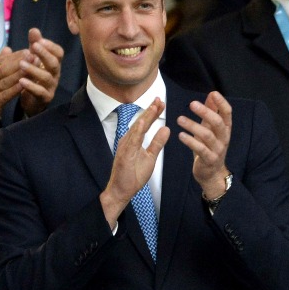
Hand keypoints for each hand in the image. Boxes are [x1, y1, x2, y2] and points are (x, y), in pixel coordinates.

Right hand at [0, 47, 27, 129]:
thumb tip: (8, 48)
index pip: (1, 61)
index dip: (16, 56)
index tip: (29, 51)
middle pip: (4, 69)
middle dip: (19, 62)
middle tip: (33, 56)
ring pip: (6, 81)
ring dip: (20, 74)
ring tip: (33, 67)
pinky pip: (6, 95)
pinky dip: (16, 89)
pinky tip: (25, 84)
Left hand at [18, 28, 63, 116]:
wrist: (30, 101)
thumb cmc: (32, 76)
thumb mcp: (32, 59)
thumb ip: (33, 45)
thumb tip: (34, 29)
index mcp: (53, 63)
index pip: (58, 52)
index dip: (50, 46)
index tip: (39, 40)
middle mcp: (55, 74)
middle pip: (54, 63)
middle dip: (44, 54)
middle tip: (32, 46)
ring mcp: (51, 87)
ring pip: (46, 77)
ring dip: (34, 69)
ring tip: (21, 64)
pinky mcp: (45, 98)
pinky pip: (40, 92)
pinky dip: (31, 86)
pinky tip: (21, 81)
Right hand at [100, 98, 169, 228]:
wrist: (121, 191)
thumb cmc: (133, 175)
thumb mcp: (150, 157)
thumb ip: (157, 143)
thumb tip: (166, 128)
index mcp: (133, 140)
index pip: (145, 124)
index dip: (153, 113)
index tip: (161, 103)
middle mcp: (128, 140)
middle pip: (140, 122)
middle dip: (150, 110)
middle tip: (159, 98)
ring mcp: (125, 146)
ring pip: (136, 128)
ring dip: (145, 116)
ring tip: (154, 106)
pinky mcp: (125, 154)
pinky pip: (132, 140)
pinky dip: (138, 130)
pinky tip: (143, 121)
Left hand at [177, 91, 231, 197]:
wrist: (212, 173)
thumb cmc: (209, 148)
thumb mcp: (211, 129)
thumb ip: (211, 112)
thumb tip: (211, 95)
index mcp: (225, 129)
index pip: (227, 113)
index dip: (221, 103)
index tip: (213, 93)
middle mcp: (224, 138)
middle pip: (218, 123)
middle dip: (206, 112)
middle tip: (192, 104)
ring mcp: (217, 150)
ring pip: (207, 135)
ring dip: (193, 126)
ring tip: (179, 119)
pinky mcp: (209, 159)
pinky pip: (200, 149)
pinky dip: (190, 141)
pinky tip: (181, 135)